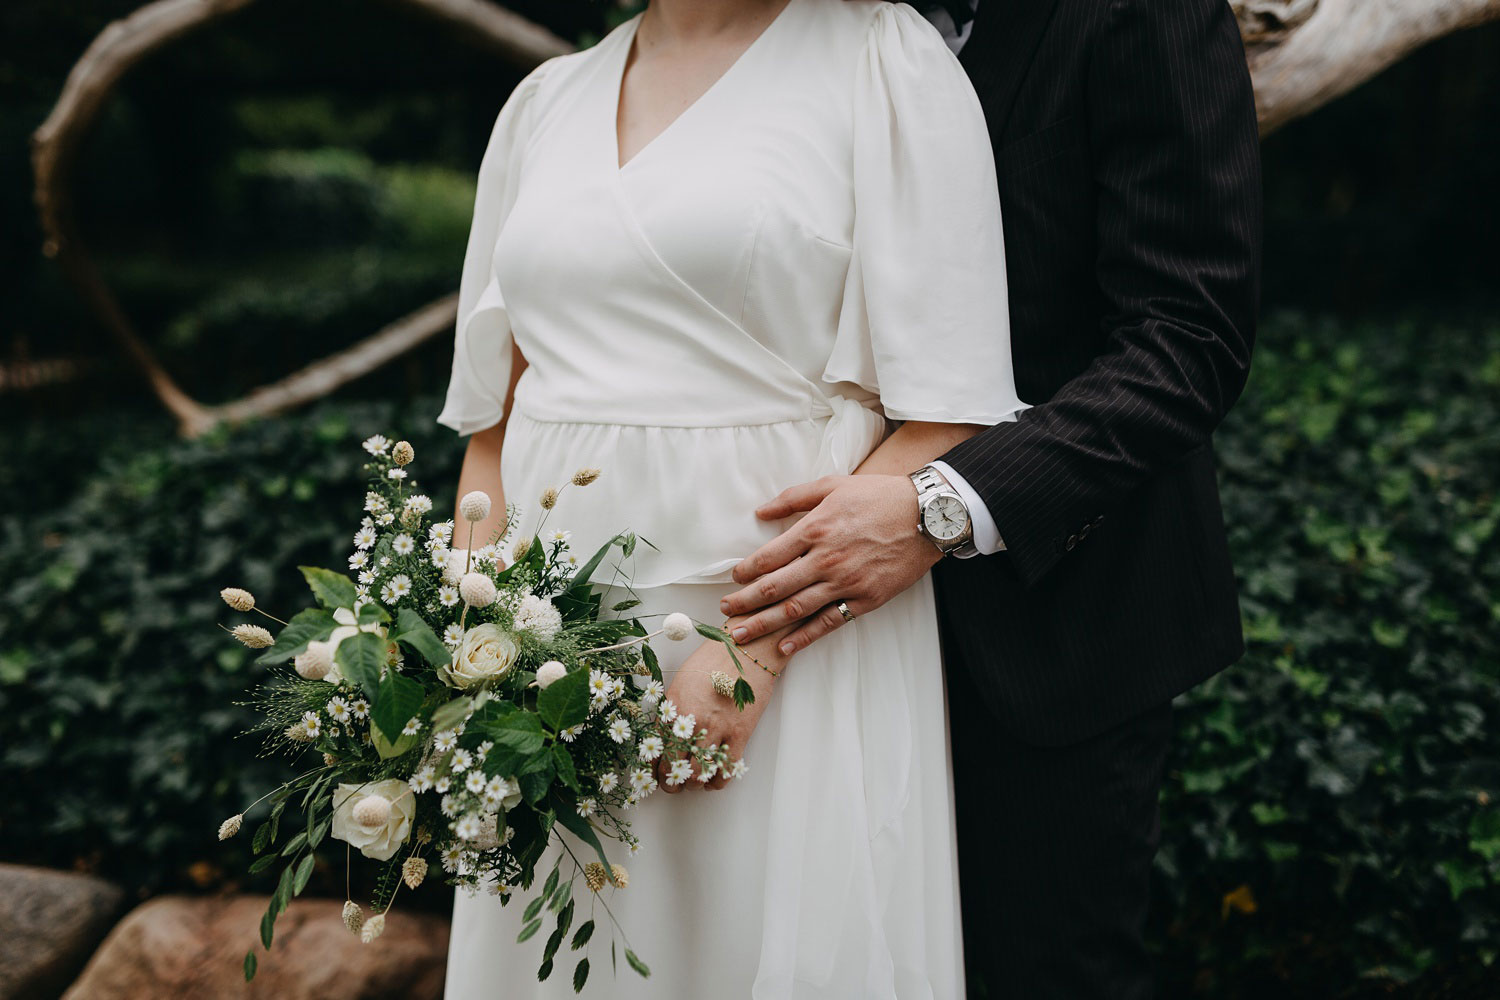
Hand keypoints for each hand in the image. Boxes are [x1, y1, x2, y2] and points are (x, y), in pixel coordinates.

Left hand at [655, 625, 786, 791]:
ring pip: (699, 773)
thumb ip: (673, 709)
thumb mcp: (682, 680)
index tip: (656, 774)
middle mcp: (693, 721)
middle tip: (673, 785)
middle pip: (675, 766)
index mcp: (674, 707)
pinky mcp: (740, 734)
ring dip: (692, 784)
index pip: (657, 749)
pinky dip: (717, 782)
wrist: (747, 651)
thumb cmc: (714, 660)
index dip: (655, 769)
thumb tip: (666, 734)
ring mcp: (717, 729)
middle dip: (671, 782)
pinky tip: (713, 781)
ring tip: (692, 783)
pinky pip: (726, 769)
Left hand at [719, 474, 940, 651]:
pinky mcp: (866, 599)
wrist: (928, 515)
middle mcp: (826, 559)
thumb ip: (794, 498)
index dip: (746, 571)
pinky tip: (785, 647)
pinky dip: (805, 638)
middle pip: (775, 587)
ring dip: (765, 625)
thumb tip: (761, 512)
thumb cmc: (879, 496)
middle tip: (725, 612)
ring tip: (742, 635)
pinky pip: (829, 623)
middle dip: (745, 602)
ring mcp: (846, 582)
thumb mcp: (833, 485)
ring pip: (796, 609)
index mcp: (815, 529)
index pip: (769, 557)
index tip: (734, 579)